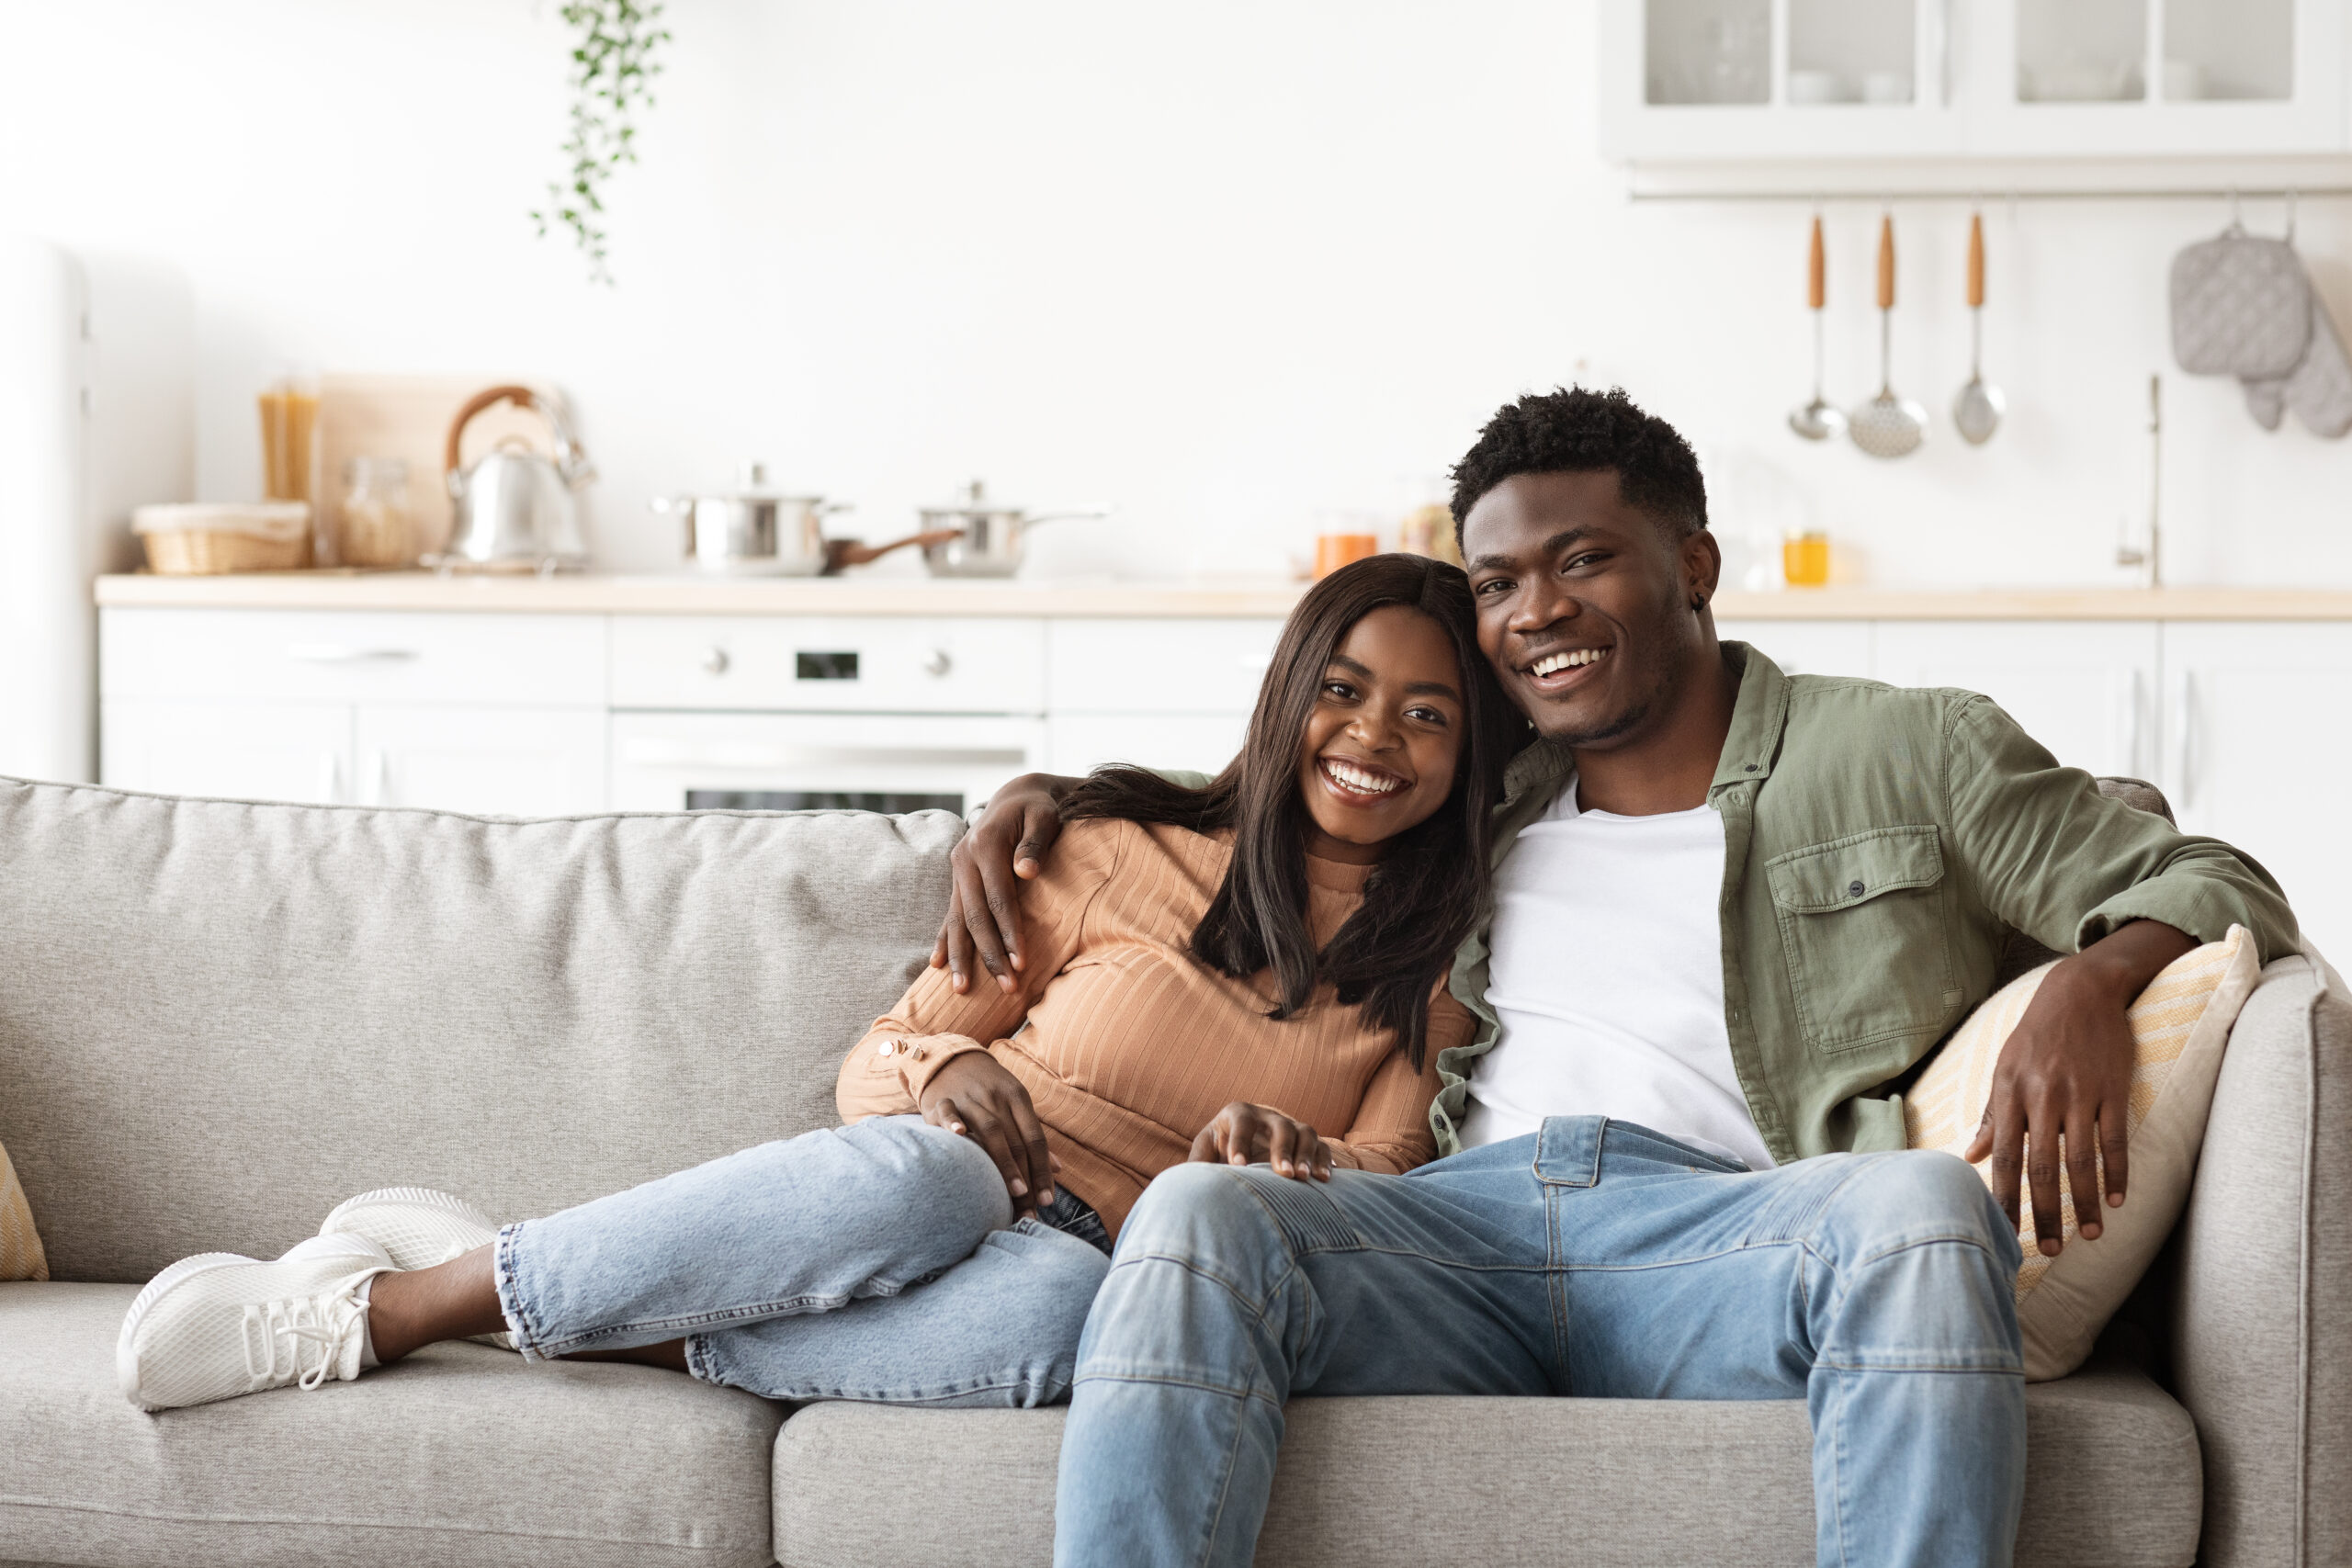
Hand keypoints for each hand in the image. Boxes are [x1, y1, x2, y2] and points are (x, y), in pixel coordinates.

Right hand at [919, 1051, 1059, 1215]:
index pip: (1035, 1138)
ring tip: (1014, 1192)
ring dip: (1004, 1162)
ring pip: (990, 1129)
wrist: (951, 1058)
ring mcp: (969, 1098)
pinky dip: (953, 1122)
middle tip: (1030, 1210)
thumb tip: (1059, 1169)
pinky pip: (949, 1110)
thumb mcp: (1014, 1104)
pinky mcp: (941, 1100)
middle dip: (1026, 1178)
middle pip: (1016, 1141)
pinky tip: (960, 1135)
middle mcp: (996, 1098)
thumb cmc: (988, 1089)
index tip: (1048, 1200)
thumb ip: (1033, 1136)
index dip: (1043, 1170)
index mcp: (1017, 1098)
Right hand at [931, 773, 1079, 995]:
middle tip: (1007, 987)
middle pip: (975, 915)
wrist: (1017, 797)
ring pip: (958, 919)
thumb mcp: (1044, 817)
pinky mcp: (958, 880)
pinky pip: (949, 914)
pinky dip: (945, 940)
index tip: (1022, 963)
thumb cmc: (1038, 809)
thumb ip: (1035, 843)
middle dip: (989, 954)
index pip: (998, 898)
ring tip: (962, 990)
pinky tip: (938, 965)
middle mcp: (964, 859)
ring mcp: (958, 871)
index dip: (1009, 931)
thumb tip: (1028, 871)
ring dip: (961, 956)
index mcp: (985, 844)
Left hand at [1188, 1102, 1332, 1182]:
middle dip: (1282, 1150)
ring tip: (1304, 1179)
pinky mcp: (1306, 1141)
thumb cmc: (1220, 1148)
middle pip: (1280, 1126)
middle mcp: (1267, 1116)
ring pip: (1305, 1133)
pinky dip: (1324, 1160)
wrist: (1244, 1145)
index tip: (1238, 1167)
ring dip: (1306, 1155)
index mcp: (1238, 1113)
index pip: (1242, 1122)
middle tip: (1283, 1175)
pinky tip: (1325, 1179)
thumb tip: (1185, 1180)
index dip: (1240, 1143)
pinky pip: (1322, 1145)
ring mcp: (1290, 1126)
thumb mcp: (1205, 1149)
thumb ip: (1197, 1162)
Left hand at [1965, 920, 2193, 1255]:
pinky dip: (2116, 1173)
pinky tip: (2116, 1201)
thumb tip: (1972, 1155)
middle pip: (2039, 1166)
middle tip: (2048, 1249)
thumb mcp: (2004, 1067)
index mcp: (2009, 1093)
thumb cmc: (2036, 1035)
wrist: (2080, 990)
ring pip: (2079, 1159)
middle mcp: (2042, 1096)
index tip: (2002, 1232)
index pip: (2003, 1156)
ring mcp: (2079, 1094)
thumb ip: (1991, 1113)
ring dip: (2084, 1202)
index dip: (2003, 1197)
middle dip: (2044, 1211)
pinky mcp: (2113, 1089)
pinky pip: (2114, 1139)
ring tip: (2089, 1235)